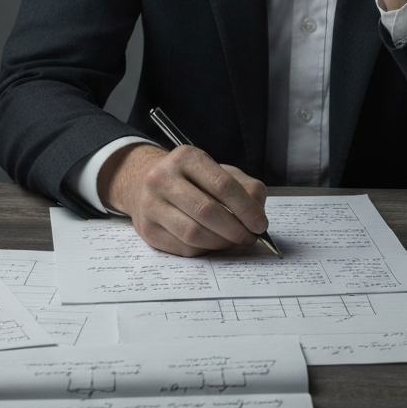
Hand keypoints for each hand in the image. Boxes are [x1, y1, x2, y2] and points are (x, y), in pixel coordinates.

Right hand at [96, 142, 267, 256]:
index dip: (246, 208)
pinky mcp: (147, 230)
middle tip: (249, 237)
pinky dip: (205, 250)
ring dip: (221, 243)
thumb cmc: (192, 179)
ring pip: (193, 234)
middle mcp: (163, 178)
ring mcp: (150, 204)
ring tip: (233, 241)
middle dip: (235, 230)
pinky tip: (213, 243)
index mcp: (186, 158)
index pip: (222, 185)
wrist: (146, 183)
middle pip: (207, 211)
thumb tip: (257, 216)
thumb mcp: (219, 171)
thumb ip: (245, 188)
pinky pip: (183, 248)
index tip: (260, 224)